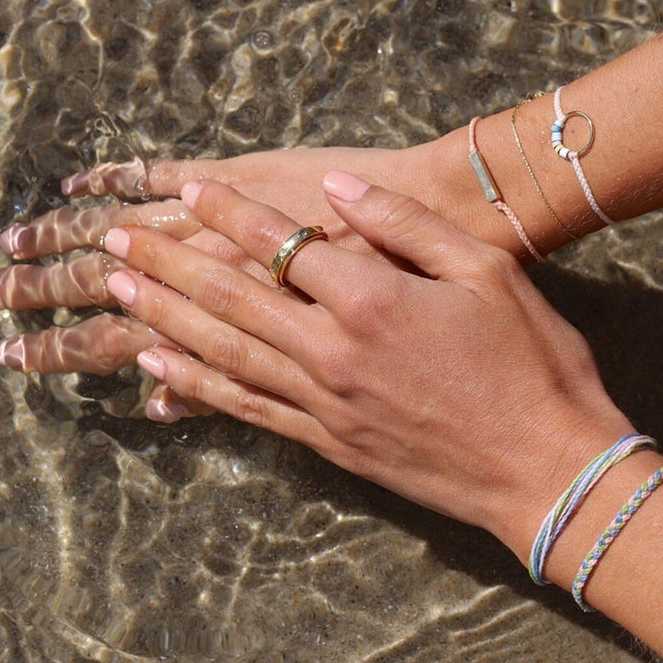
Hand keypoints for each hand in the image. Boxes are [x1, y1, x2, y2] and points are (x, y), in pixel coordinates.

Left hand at [93, 171, 632, 562]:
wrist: (547, 470)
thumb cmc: (532, 362)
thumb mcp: (486, 271)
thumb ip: (405, 225)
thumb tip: (336, 192)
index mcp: (371, 299)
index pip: (280, 243)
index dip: (230, 214)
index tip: (189, 192)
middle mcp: (331, 351)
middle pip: (230, 297)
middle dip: (167, 263)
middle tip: (114, 240)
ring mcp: (324, 402)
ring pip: (223, 352)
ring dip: (163, 318)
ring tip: (115, 290)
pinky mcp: (328, 442)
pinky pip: (246, 408)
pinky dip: (196, 385)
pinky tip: (158, 368)